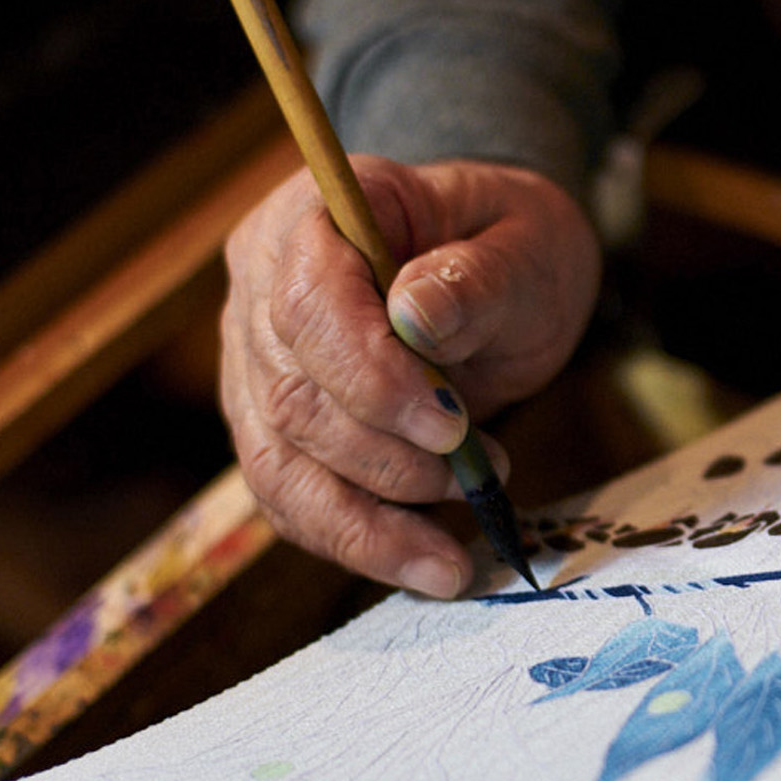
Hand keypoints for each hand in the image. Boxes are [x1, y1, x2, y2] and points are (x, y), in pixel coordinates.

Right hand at [220, 156, 599, 595]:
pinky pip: (291, 501)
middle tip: (479, 472)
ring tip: (455, 554)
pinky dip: (356, 543)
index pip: (307, 304)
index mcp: (314, 217)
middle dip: (386, 458)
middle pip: (289, 397)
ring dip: (369, 523)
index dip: (370, 376)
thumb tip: (415, 316)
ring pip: (278, 465)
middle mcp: (262, 289)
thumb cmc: (510, 242)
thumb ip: (475, 277)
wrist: (500, 268)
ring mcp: (257, 362)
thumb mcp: (523, 242)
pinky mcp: (273, 428)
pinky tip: (424, 563)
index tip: (451, 424)